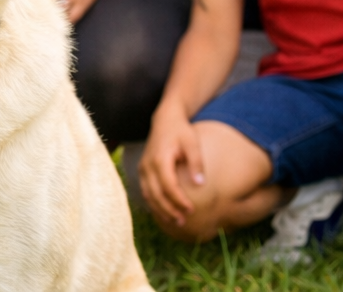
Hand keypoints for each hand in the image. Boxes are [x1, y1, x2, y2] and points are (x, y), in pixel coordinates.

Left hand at [32, 0, 104, 22]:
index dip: (26, 3)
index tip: (20, 13)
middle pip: (43, 4)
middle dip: (37, 13)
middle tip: (29, 25)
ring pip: (57, 14)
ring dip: (50, 21)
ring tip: (42, 29)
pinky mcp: (83, 3)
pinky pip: (71, 19)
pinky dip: (63, 24)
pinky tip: (57, 27)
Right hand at [138, 102, 205, 227]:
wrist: (165, 120)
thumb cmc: (181, 132)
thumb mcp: (192, 143)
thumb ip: (196, 162)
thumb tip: (200, 184)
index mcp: (160, 158)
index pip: (168, 186)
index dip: (179, 200)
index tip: (192, 210)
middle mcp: (148, 164)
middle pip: (156, 194)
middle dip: (169, 210)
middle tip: (183, 222)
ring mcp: (143, 167)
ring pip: (148, 194)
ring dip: (160, 209)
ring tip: (175, 221)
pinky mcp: (143, 170)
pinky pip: (146, 190)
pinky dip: (154, 203)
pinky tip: (165, 212)